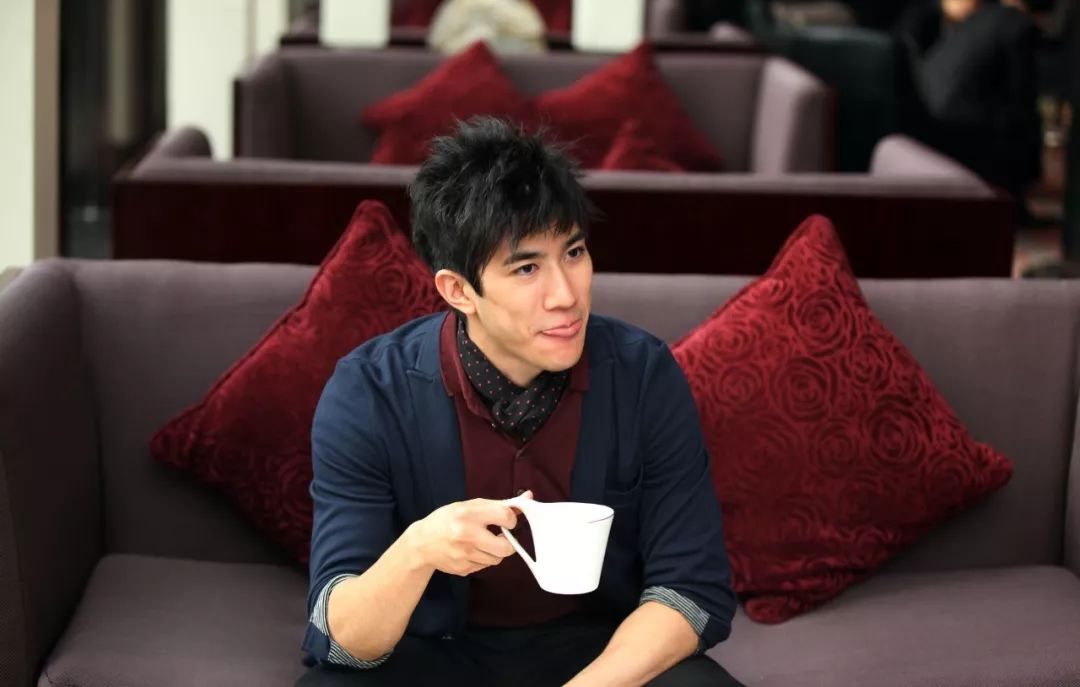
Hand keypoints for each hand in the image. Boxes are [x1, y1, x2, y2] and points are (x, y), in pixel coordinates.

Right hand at [408, 492, 530, 575]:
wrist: (421, 543)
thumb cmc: (447, 519)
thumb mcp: (469, 506)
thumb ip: (498, 504)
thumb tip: (528, 497)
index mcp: (468, 515)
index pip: (505, 516)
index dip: (511, 519)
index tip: (506, 521)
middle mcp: (466, 536)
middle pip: (505, 548)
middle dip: (508, 543)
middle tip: (501, 537)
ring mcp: (464, 556)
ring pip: (497, 559)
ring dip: (495, 551)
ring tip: (483, 542)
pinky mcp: (463, 569)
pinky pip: (485, 566)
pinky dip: (483, 559)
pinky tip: (472, 551)